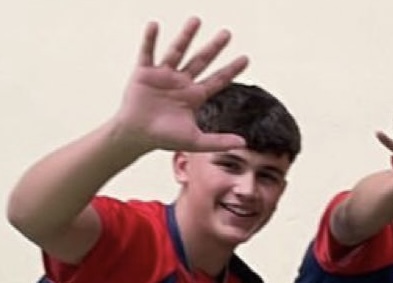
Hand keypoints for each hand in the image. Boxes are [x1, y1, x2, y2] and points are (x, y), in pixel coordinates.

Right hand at [112, 18, 250, 153]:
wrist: (137, 135)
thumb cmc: (164, 138)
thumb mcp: (195, 140)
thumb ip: (219, 141)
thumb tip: (243, 143)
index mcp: (195, 95)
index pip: (218, 79)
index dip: (231, 69)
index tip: (246, 58)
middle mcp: (181, 82)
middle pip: (201, 60)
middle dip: (214, 47)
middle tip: (227, 33)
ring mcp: (163, 75)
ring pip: (178, 51)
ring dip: (186, 36)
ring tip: (197, 20)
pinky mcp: (144, 72)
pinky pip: (148, 52)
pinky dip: (150, 39)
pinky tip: (154, 26)